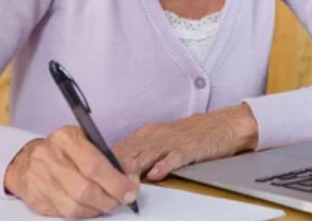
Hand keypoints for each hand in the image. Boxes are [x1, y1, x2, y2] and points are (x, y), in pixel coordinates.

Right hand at [4, 126, 140, 218]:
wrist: (26, 159)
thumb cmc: (64, 150)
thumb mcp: (86, 142)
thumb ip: (109, 157)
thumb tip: (131, 174)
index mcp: (65, 138)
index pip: (94, 164)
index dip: (116, 181)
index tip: (130, 190)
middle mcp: (49, 157)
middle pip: (84, 189)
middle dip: (109, 199)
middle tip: (122, 200)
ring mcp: (38, 179)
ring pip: (74, 206)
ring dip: (97, 209)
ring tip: (108, 203)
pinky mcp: (34, 199)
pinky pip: (64, 214)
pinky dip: (83, 213)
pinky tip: (91, 206)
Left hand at [113, 103, 258, 180]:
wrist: (222, 125)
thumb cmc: (190, 135)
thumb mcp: (159, 141)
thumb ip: (138, 154)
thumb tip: (114, 169)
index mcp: (145, 135)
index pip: (117, 149)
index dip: (103, 164)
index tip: (89, 176)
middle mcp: (153, 137)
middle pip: (126, 153)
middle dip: (112, 170)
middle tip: (100, 186)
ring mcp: (170, 142)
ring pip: (144, 156)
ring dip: (132, 171)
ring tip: (122, 185)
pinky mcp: (187, 149)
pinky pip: (172, 158)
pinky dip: (162, 166)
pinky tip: (155, 175)